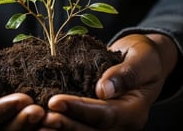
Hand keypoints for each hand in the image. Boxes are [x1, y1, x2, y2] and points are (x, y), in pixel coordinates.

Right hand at [0, 33, 44, 129]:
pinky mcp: (9, 109)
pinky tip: (54, 108)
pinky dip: (38, 115)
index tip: (22, 99)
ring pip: (15, 128)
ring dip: (32, 124)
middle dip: (22, 122)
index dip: (2, 110)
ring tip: (52, 115)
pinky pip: (22, 116)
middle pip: (1, 130)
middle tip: (41, 111)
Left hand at [41, 34, 177, 129]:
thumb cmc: (144, 58)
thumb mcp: (142, 60)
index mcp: (135, 111)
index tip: (55, 102)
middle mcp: (123, 125)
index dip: (79, 109)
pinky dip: (63, 126)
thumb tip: (104, 89)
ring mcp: (110, 126)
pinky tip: (43, 121)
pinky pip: (81, 127)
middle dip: (66, 126)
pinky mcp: (97, 122)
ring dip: (61, 130)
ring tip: (38, 123)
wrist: (143, 62)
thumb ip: (126, 73)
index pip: (105, 115)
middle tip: (42, 117)